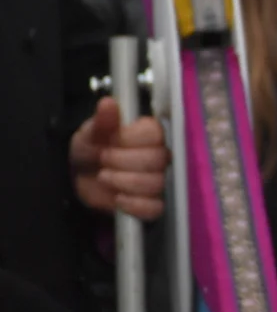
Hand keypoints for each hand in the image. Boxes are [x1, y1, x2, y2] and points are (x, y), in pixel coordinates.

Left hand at [71, 97, 169, 220]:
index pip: (156, 133)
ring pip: (157, 183)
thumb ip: (102, 121)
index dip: (131, 140)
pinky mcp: (151, 203)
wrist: (81, 178)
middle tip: (103, 160)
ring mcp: (158, 179)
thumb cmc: (91, 149)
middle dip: (124, 162)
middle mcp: (159, 155)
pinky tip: (118, 199)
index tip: (110, 142)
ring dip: (125, 182)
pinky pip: (155, 208)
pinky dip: (135, 205)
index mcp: (148, 134)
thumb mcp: (89, 134)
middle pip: (158, 159)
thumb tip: (108, 103)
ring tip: (104, 177)